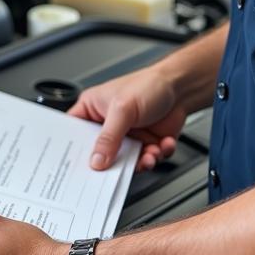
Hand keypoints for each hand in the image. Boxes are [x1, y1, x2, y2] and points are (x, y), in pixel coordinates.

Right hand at [69, 65, 185, 170]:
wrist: (180, 88)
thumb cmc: (148, 85)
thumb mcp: (122, 109)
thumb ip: (109, 137)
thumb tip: (96, 160)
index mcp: (93, 109)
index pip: (75, 134)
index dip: (74, 150)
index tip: (78, 166)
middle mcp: (108, 125)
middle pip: (99, 154)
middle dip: (112, 163)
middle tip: (116, 169)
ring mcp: (127, 137)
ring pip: (124, 163)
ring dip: (140, 162)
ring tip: (149, 154)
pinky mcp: (144, 145)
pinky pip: (146, 161)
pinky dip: (156, 156)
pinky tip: (161, 144)